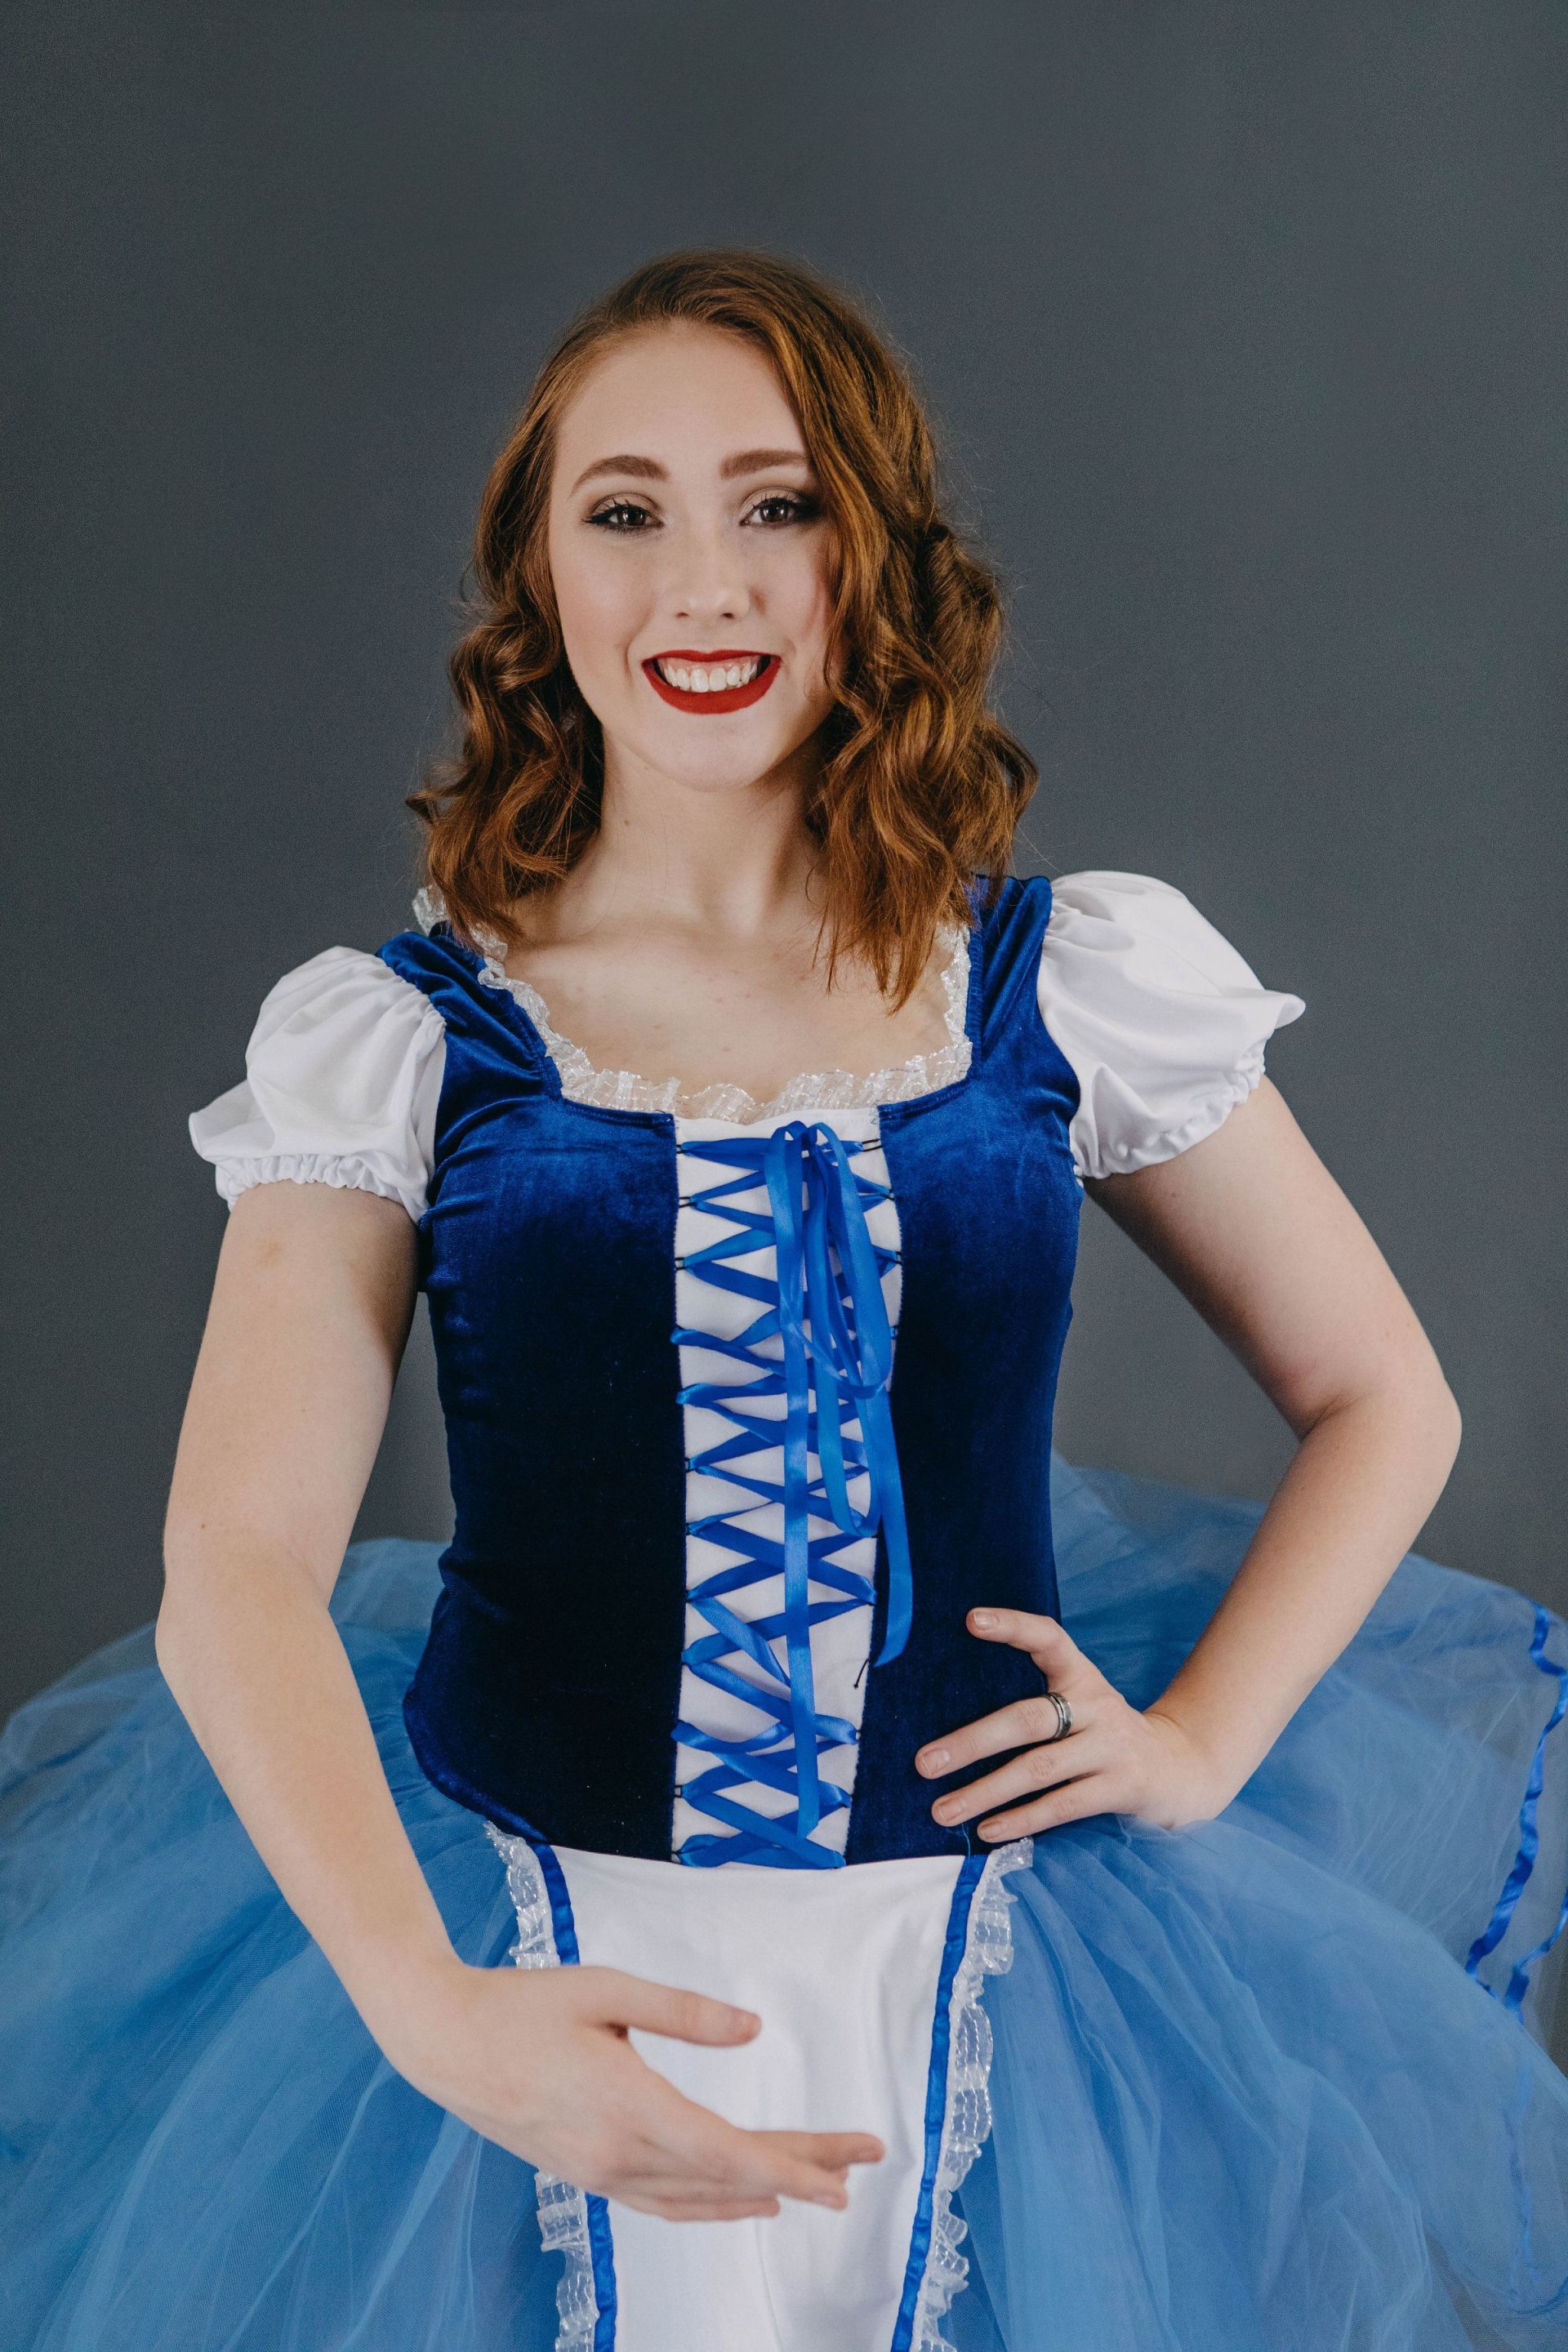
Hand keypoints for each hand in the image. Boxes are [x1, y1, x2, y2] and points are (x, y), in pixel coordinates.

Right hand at [375, 1952, 884, 2221]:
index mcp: (628, 2107)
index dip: (794, 2165)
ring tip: (817, 2183)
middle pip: (728, 2176)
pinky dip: (713, 2203)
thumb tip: (753, 2030)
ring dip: (762, 2192)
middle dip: (800, 2169)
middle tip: (860, 2166)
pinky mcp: (588, 2173)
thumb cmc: (523, 2005)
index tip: (845, 2172)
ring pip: (699, 2197)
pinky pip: (665, 2201)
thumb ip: (684, 2012)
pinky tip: (741, 2199)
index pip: (729, 2153)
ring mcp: (601, 2172)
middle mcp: (619, 2155)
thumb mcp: (607, 1989)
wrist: (444, 2041)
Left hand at [914, 1608, 1236, 1839]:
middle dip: (971, 1743)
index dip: (1013, 1626)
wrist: (1180, 1768)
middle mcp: (1096, 1706)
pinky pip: (1062, 1805)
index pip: (1048, 1638)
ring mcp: (1111, 1747)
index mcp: (1081, 1676)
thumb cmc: (1103, 1735)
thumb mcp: (1079, 1704)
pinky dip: (1021, 1819)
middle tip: (924, 1762)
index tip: (971, 1620)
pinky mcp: (1121, 1787)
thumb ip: (1033, 1704)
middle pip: (1027, 1719)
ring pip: (1037, 1769)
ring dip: (985, 1792)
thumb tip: (951, 1731)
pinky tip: (988, 1830)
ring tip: (942, 1811)